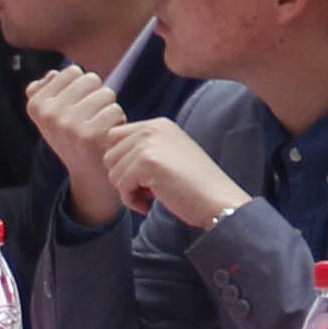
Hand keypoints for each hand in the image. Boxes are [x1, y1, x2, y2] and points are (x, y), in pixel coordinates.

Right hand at [26, 66, 131, 223]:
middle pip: (90, 79)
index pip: (73, 72)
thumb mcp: (52, 117)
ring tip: (100, 128)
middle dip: (97, 96)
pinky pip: (116, 110)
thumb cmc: (74, 139)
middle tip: (91, 119)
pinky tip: (108, 137)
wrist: (88, 177)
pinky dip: (118, 122)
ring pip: (106, 94)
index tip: (76, 109)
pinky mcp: (89, 136)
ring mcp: (67, 125)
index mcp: (36, 104)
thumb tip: (52, 74)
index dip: (82, 88)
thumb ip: (46, 92)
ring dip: (109, 109)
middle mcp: (48, 114)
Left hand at [99, 119, 249, 230]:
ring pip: (112, 171)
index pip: (115, 137)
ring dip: (127, 190)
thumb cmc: (196, 185)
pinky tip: (149, 204)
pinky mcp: (147, 162)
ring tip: (149, 197)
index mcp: (158, 124)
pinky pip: (121, 185)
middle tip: (145, 190)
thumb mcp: (170, 155)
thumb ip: (144, 150)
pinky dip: (131, 201)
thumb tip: (110, 159)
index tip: (142, 178)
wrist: (218, 200)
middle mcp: (152, 128)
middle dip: (122, 176)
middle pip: (109, 154)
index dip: (122, 162)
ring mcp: (149, 143)